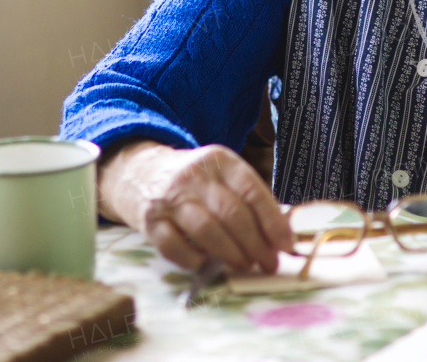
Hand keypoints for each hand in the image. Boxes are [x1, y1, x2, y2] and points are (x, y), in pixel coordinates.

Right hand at [97, 141, 292, 272]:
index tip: (285, 245)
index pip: (253, 191)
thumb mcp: (223, 175)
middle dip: (255, 243)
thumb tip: (280, 234)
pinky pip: (173, 246)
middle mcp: (195, 176)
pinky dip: (192, 259)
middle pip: (232, 212)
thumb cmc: (195, 182)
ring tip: (245, 265)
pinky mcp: (149, 221)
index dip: (272, 221)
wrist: (141, 173)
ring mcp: (170, 198)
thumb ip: (248, 198)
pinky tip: (205, 264)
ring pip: (206, 229)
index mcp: (221, 161)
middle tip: (268, 263)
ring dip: (230, 253)